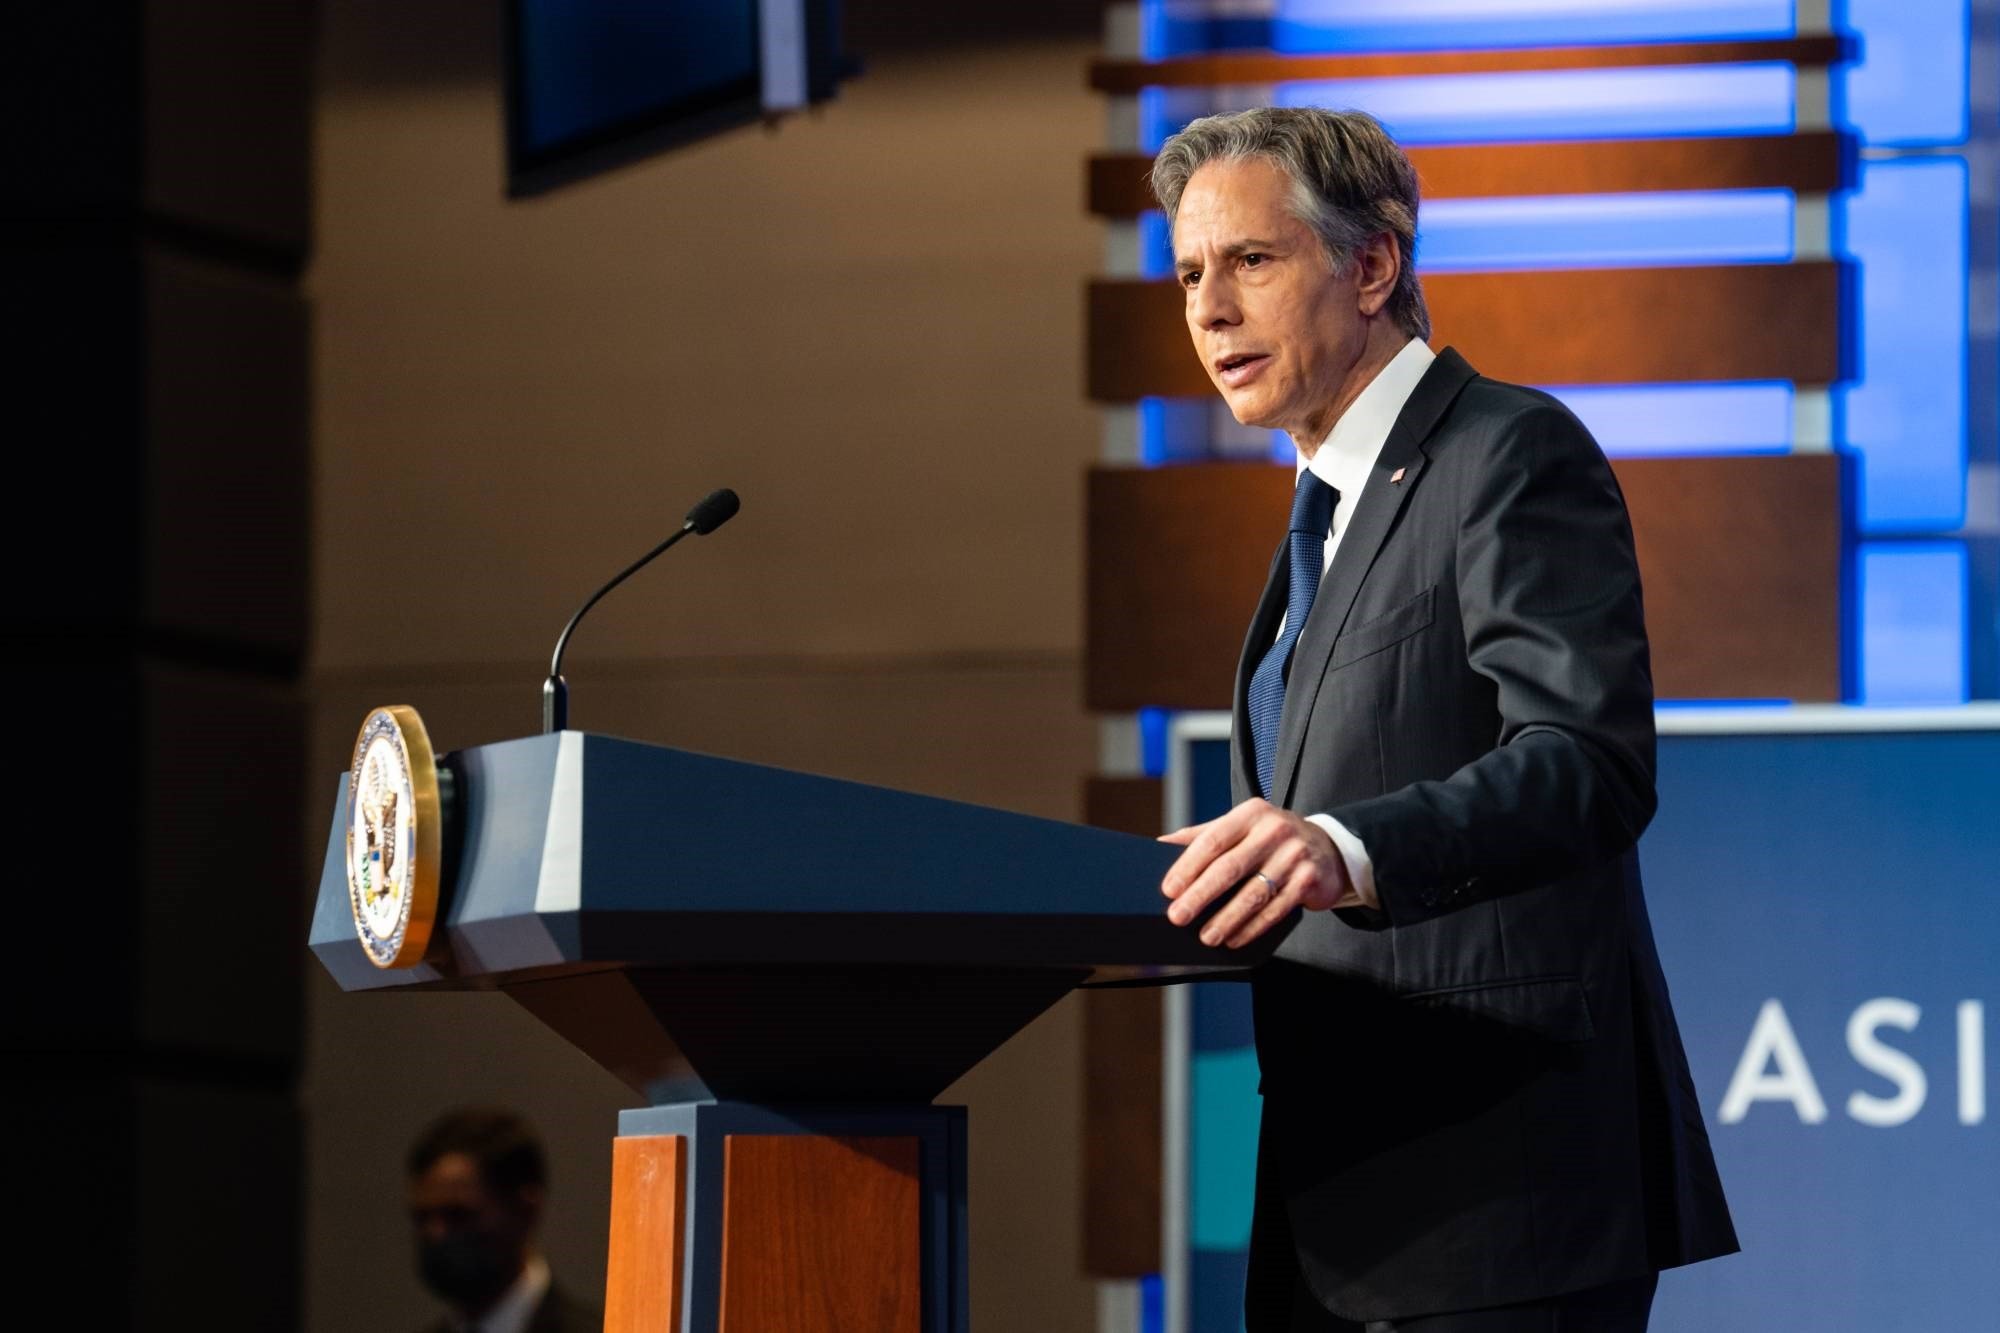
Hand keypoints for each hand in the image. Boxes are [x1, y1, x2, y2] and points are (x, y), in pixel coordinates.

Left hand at [1159, 799, 1362, 947]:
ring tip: (1206, 937)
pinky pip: (1275, 910)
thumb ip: (1203, 835)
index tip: (1169, 890)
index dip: (1188, 867)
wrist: (1328, 848)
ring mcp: (1294, 855)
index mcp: (1250, 814)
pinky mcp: (1308, 880)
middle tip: (1177, 917)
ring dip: (1226, 919)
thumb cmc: (1270, 839)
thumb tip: (1160, 845)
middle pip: (1229, 868)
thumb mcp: (1241, 827)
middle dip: (1200, 896)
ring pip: (1253, 894)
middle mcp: (1274, 831)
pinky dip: (1252, 928)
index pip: (1212, 840)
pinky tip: (1234, 938)